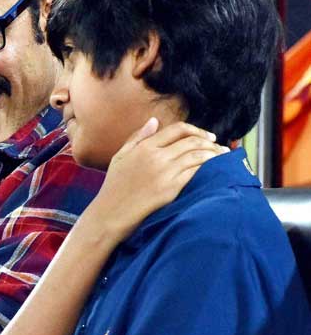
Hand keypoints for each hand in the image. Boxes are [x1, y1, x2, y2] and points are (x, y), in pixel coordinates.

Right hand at [86, 118, 228, 242]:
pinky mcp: (171, 189)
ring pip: (197, 156)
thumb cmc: (113, 187)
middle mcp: (156, 157)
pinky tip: (215, 170)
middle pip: (191, 141)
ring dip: (214, 154)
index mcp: (144, 146)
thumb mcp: (120, 156)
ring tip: (223, 156)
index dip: (196, 130)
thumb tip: (154, 121)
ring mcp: (165, 173)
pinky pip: (195, 173)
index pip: (177, 130)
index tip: (207, 136)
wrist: (110, 214)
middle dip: (209, 142)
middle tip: (220, 146)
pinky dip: (207, 168)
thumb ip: (138, 137)